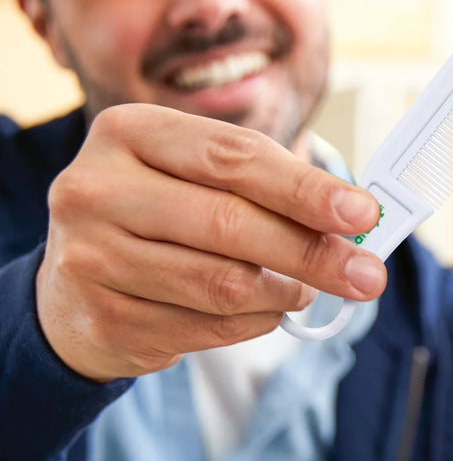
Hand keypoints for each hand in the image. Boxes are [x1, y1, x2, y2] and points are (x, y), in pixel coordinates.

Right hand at [36, 103, 386, 381]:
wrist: (75, 287)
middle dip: (313, 253)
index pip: (234, 157)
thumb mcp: (202, 180)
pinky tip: (262, 311)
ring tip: (305, 290)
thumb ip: (270, 188)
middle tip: (368, 276)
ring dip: (285, 293)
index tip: (363, 213)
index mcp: (129, 132)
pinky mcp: (103, 319)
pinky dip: (255, 322)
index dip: (305, 189)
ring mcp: (90, 258)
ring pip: (223, 284)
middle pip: (230, 224)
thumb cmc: (161, 218)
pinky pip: (209, 328)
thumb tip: (356, 220)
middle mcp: (96, 188)